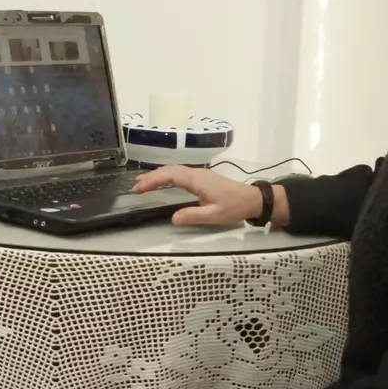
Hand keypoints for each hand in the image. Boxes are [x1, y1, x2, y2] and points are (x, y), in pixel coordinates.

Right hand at [133, 165, 262, 226]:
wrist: (252, 199)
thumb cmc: (234, 207)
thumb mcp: (214, 215)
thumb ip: (193, 216)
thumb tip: (172, 218)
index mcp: (196, 180)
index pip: (169, 176)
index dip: (152, 180)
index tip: (138, 189)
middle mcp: (196, 173)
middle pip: (169, 170)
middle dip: (150, 177)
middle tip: (135, 188)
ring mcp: (199, 174)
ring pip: (173, 170)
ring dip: (157, 175)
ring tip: (142, 184)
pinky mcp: (201, 178)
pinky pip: (179, 173)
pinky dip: (166, 176)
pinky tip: (162, 182)